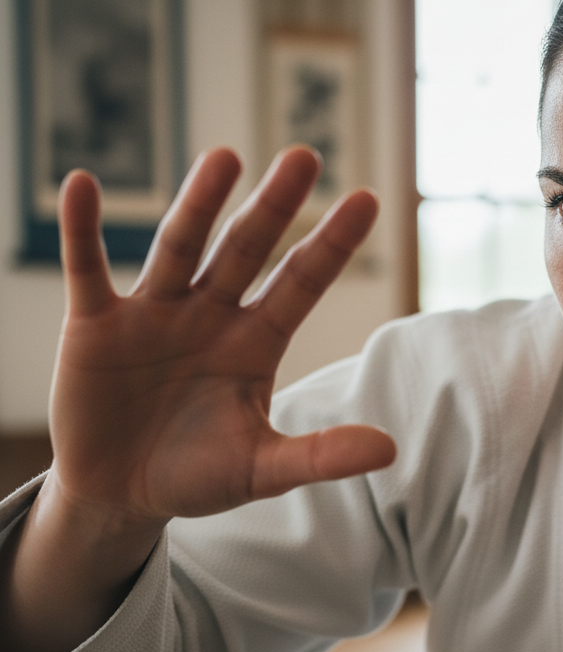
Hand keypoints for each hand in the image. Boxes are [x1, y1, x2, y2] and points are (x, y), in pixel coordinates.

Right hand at [50, 145, 395, 526]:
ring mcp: (154, 314)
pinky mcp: (96, 323)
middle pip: (247, 251)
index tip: (369, 199)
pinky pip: (88, 268)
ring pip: (179, 247)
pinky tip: (83, 186)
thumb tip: (390, 450)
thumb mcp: (262, 469)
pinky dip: (82, 230)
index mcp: (256, 343)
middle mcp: (211, 315)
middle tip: (305, 157)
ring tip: (225, 157)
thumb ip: (320, 456)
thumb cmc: (198, 476)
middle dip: (274, 208)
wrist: (121, 493)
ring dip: (199, 204)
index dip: (332, 245)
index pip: (301, 284)